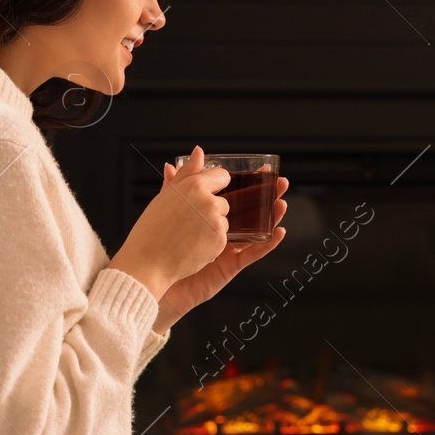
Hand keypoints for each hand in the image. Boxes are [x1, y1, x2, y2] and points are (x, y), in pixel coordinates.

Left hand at [152, 162, 287, 332]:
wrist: (153, 276)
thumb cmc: (160, 245)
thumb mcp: (169, 209)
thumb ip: (175, 186)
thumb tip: (178, 159)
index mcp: (210, 216)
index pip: (235, 196)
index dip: (251, 183)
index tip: (262, 169)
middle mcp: (222, 231)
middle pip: (251, 211)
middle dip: (268, 196)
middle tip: (280, 181)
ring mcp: (229, 248)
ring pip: (257, 230)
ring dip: (272, 216)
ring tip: (282, 202)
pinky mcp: (231, 265)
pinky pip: (253, 253)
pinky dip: (268, 243)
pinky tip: (279, 231)